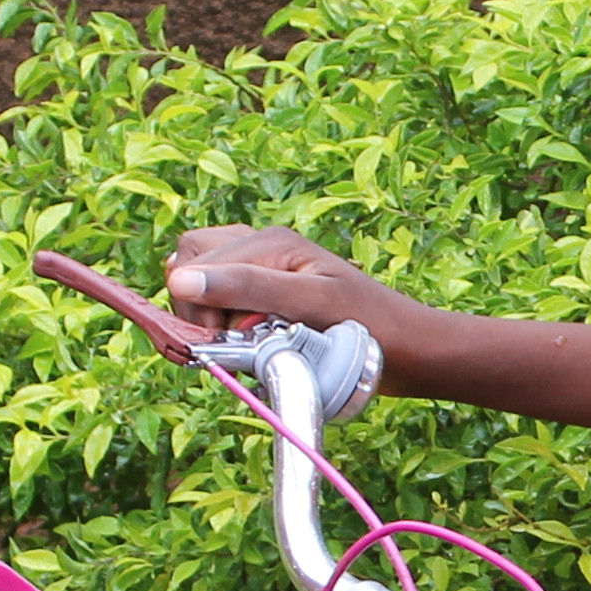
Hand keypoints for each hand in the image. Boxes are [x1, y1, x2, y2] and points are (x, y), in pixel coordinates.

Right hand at [165, 224, 418, 358]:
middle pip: (188, 265)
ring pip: (201, 282)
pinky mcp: (269, 293)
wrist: (410, 348)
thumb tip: (180, 279)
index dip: (197, 308)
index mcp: (268, 242)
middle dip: (199, 308)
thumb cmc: (369, 326)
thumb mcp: (308, 304)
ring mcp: (264, 269)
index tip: (225, 343)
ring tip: (248, 342)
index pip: (191, 265)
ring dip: (211, 316)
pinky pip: (223, 299)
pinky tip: (252, 340)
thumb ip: (246, 288)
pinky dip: (225, 321)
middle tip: (236, 341)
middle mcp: (261, 248)